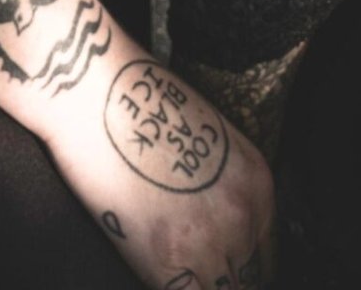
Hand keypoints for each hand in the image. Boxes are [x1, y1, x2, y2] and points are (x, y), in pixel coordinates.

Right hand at [40, 43, 279, 287]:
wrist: (95, 91)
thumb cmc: (140, 105)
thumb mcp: (207, 144)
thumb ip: (223, 193)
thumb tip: (215, 235)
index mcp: (258, 183)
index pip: (264, 256)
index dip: (236, 267)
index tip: (217, 271)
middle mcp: (244, 215)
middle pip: (245, 281)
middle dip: (218, 279)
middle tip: (189, 269)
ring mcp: (209, 241)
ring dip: (197, 285)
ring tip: (171, 269)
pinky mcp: (169, 260)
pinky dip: (174, 288)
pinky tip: (155, 275)